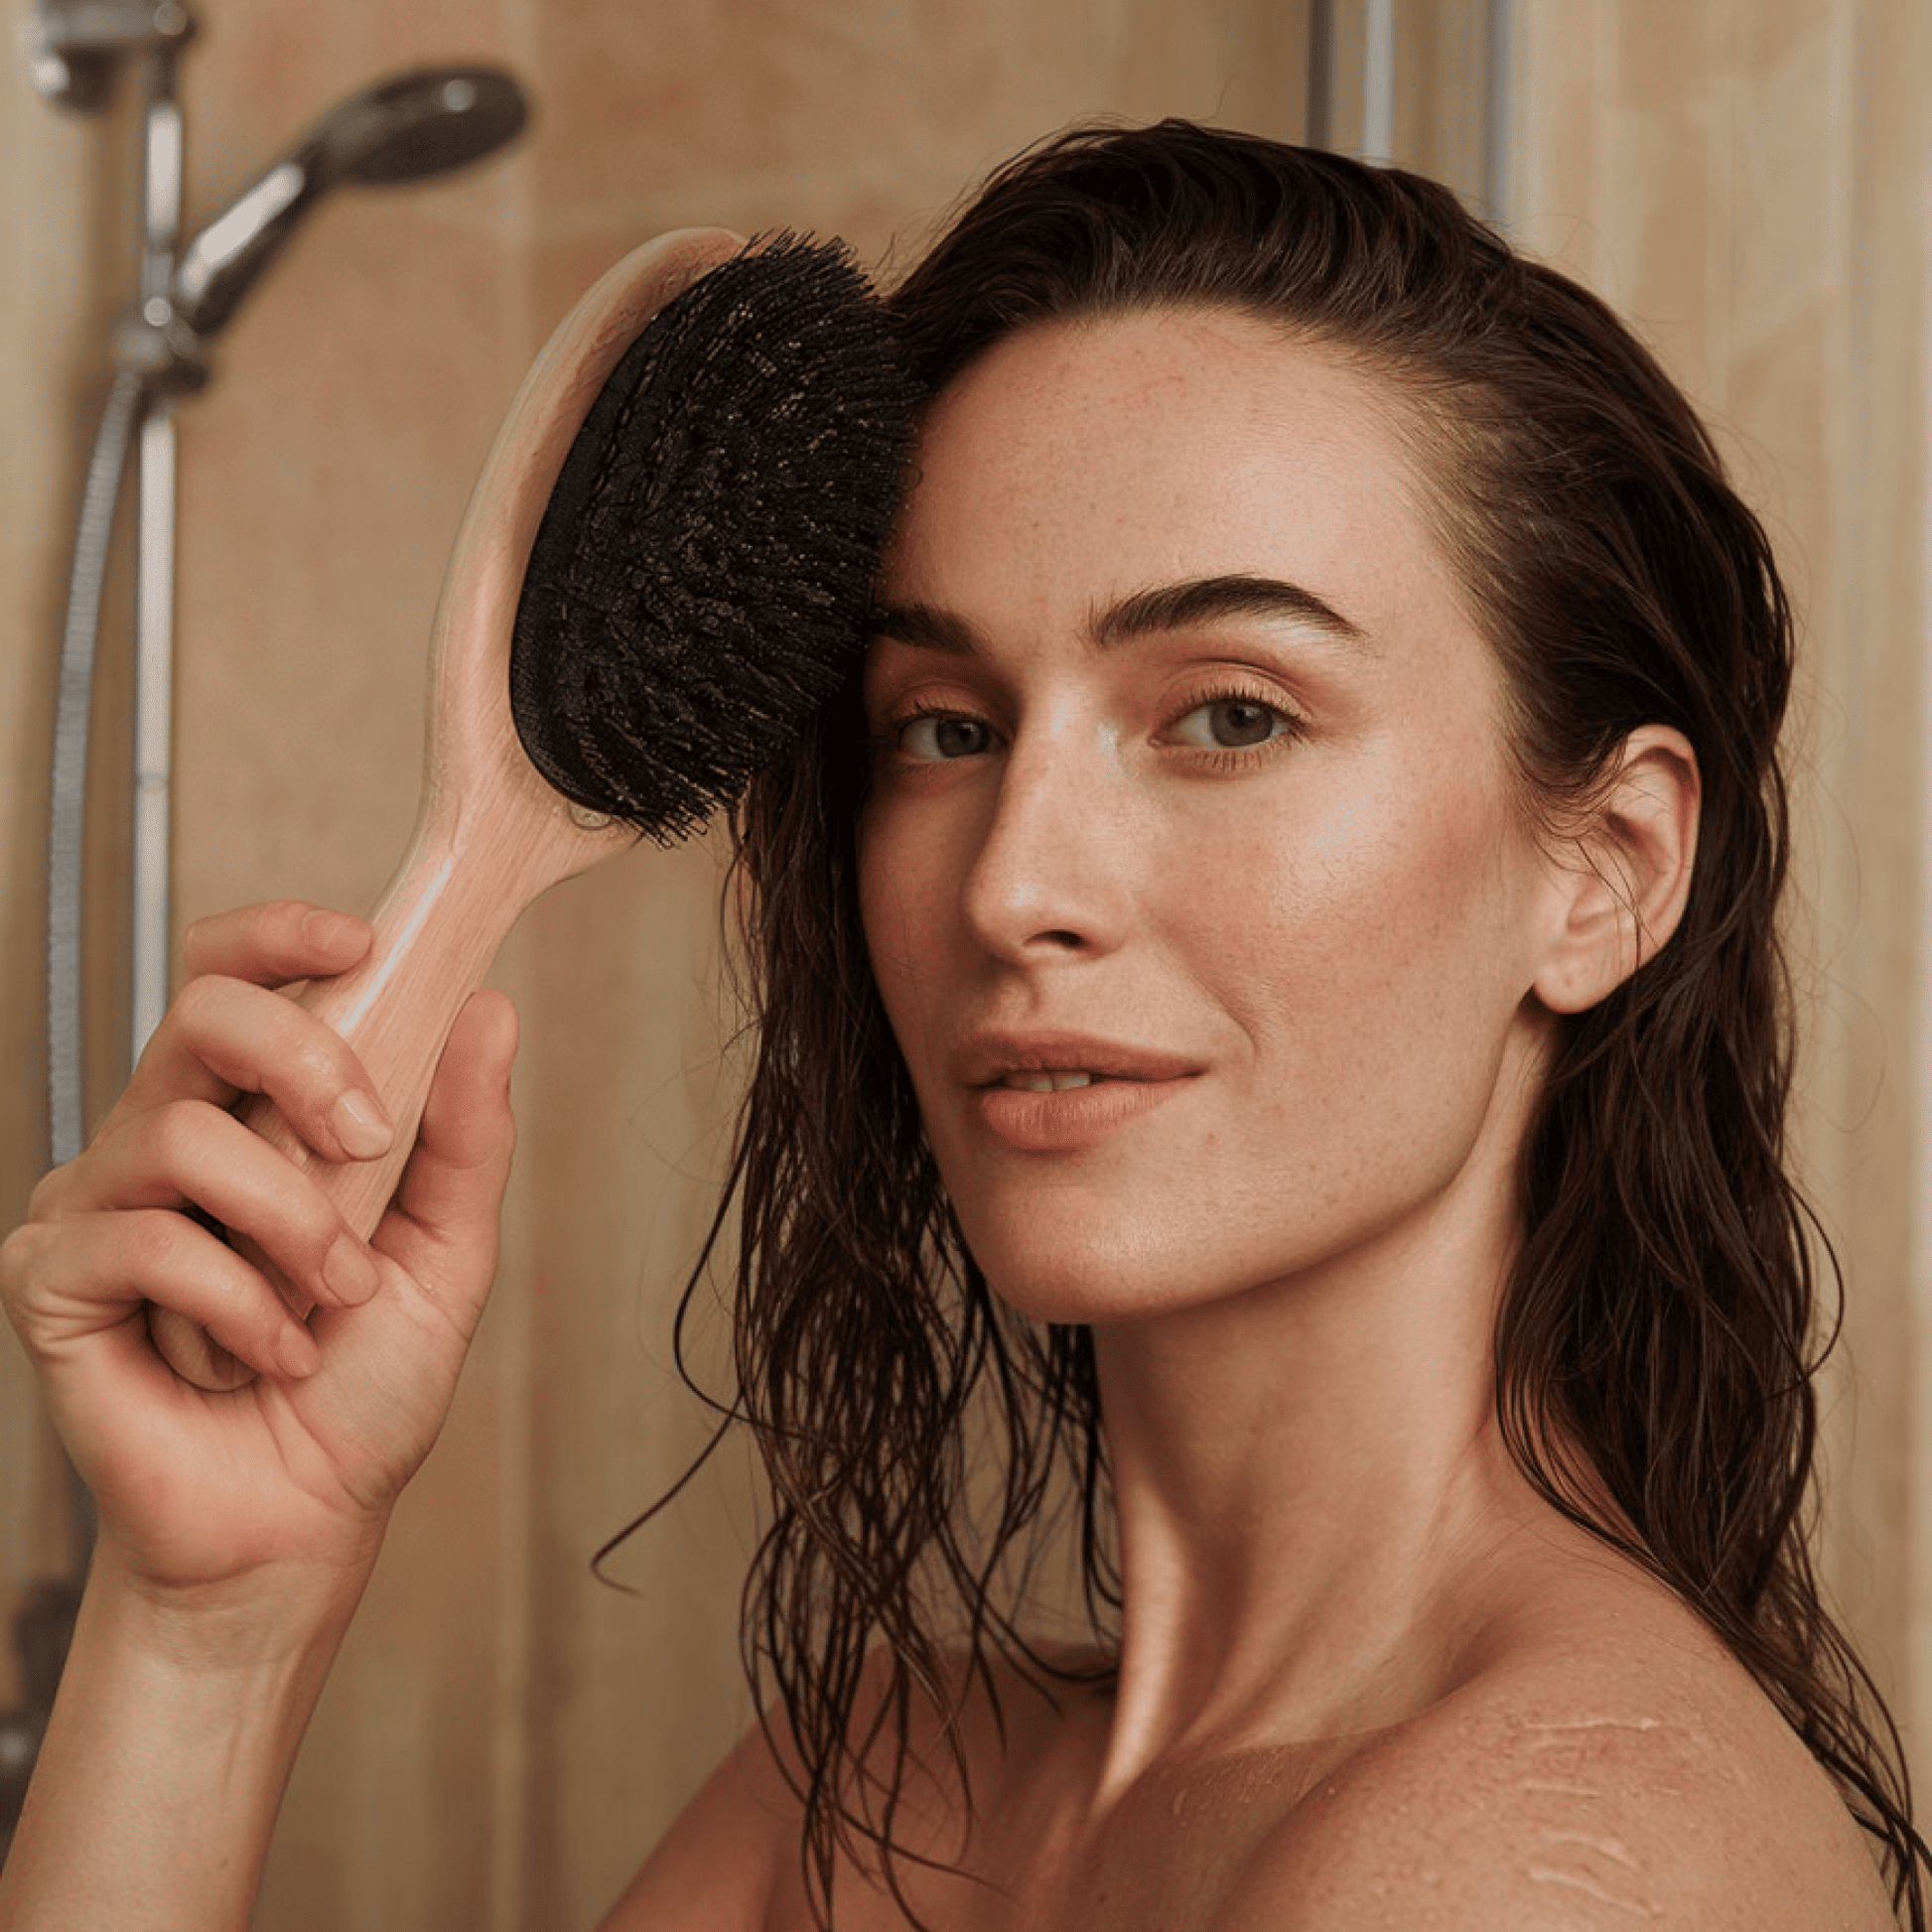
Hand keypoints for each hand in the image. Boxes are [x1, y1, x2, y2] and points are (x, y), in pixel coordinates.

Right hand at [0, 901, 517, 1603]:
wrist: (299, 1523)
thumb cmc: (362, 1387)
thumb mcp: (445, 1248)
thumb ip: (465, 1132)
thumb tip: (486, 1007)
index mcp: (249, 1115)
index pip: (232, 978)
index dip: (281, 935)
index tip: (362, 939)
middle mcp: (161, 1140)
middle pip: (199, 1011)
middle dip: (305, 1061)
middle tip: (369, 1143)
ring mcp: (96, 1205)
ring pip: (184, 1136)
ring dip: (293, 1222)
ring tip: (333, 1297)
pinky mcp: (51, 1279)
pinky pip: (144, 1240)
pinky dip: (238, 1302)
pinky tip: (273, 1350)